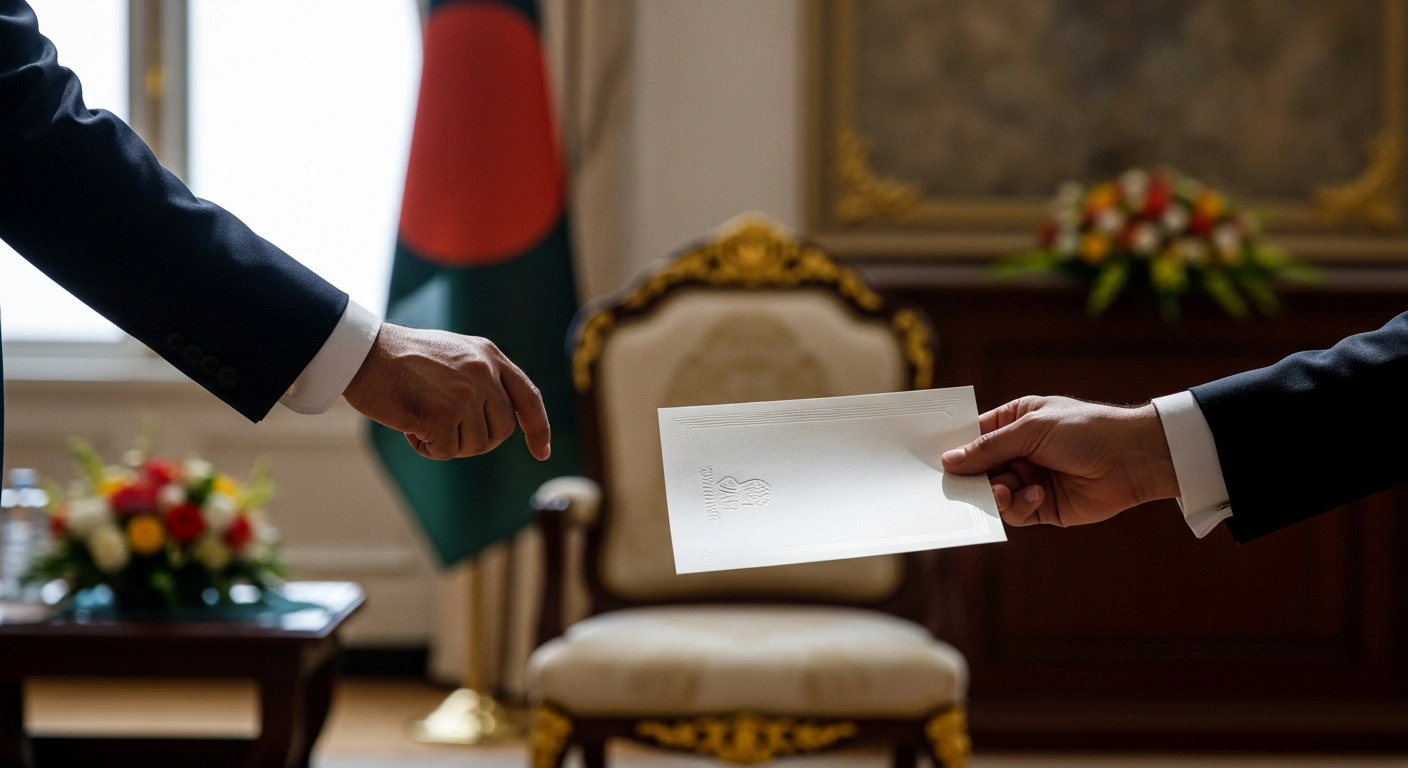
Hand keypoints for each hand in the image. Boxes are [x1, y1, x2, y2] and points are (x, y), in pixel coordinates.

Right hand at [343, 324, 550, 460]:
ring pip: (476, 445)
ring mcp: (466, 395)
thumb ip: (480, 377)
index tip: (540, 452)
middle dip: (477, 440)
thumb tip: (495, 417)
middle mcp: (484, 373)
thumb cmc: (399, 357)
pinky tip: (410, 429)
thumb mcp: (452, 354)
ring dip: (449, 444)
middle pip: (502, 430)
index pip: (528, 397)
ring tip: (421, 422)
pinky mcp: (443, 416)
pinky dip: (427, 449)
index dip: (538, 427)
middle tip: (445, 432)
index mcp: (489, 356)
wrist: (363, 353)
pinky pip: (446, 452)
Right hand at [940, 396, 1177, 527]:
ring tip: (1005, 491)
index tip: (935, 462)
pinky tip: (1037, 495)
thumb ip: (988, 447)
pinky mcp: (1043, 506)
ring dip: (997, 494)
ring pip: (994, 495)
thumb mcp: (1031, 429)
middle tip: (963, 486)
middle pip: (979, 470)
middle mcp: (1019, 451)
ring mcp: (1030, 479)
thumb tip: (948, 461)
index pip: (974, 436)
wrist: (1133, 459)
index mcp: (1014, 422)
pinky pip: (1017, 513)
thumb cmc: (1085, 430)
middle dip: (972, 478)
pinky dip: (1021, 506)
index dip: (955, 449)